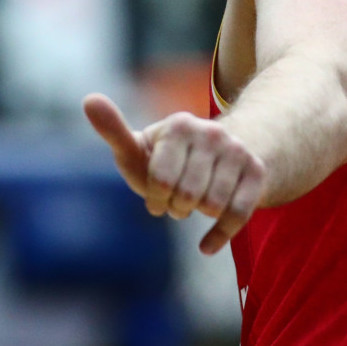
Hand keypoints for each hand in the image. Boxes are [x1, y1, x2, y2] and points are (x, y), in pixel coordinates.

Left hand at [82, 93, 266, 254]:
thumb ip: (113, 130)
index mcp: (180, 125)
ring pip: (213, 205)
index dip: (155, 196)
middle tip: (178, 200)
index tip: (156, 194)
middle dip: (177, 207)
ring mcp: (237, 152)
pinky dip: (218, 236)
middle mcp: (213, 133)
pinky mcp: (257, 172)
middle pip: (187, 195)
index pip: (160, 179)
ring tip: (195, 204)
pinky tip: (205, 246)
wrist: (225, 152)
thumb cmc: (169, 159)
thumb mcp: (140, 148)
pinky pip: (239, 215)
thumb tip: (88, 100)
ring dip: (198, 216)